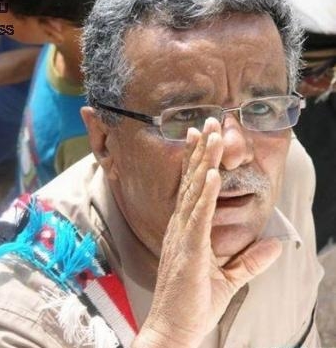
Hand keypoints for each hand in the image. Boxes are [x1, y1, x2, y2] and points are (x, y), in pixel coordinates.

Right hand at [132, 118, 281, 347]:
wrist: (174, 328)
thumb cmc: (194, 303)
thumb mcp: (229, 280)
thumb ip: (250, 261)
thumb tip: (275, 245)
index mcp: (187, 229)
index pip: (192, 188)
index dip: (197, 160)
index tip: (203, 136)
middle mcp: (181, 226)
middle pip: (191, 181)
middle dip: (201, 150)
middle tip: (208, 122)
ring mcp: (183, 235)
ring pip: (194, 191)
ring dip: (203, 162)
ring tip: (212, 136)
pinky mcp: (189, 249)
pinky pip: (198, 216)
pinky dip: (205, 194)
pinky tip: (211, 174)